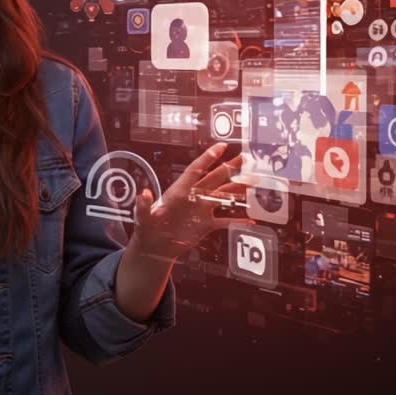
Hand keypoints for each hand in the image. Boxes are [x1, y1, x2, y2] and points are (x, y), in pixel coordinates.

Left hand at [131, 142, 249, 262]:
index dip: (208, 158)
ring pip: (223, 196)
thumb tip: (144, 193)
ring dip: (238, 190)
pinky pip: (224, 220)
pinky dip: (237, 220)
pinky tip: (250, 219)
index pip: (196, 169)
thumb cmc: (146, 230)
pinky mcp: (205, 225)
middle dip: (230, 168)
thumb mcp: (142, 218)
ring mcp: (201, 210)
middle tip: (245, 158)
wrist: (154, 248)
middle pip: (214, 178)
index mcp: (179, 191)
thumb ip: (144, 206)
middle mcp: (193, 197)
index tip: (222, 146)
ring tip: (253, 183)